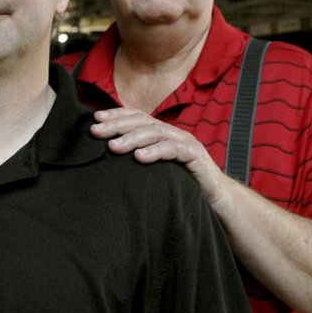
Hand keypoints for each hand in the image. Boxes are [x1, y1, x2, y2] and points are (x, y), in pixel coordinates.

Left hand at [90, 107, 225, 202]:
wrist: (215, 197)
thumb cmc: (182, 183)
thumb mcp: (157, 167)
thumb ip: (140, 157)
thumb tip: (109, 154)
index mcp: (162, 133)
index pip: (137, 116)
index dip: (116, 115)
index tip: (95, 119)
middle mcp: (173, 132)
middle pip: (142, 121)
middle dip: (117, 125)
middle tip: (96, 131)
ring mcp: (185, 141)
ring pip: (155, 133)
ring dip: (132, 138)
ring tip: (113, 146)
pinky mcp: (195, 155)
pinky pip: (173, 150)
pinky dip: (156, 151)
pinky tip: (140, 158)